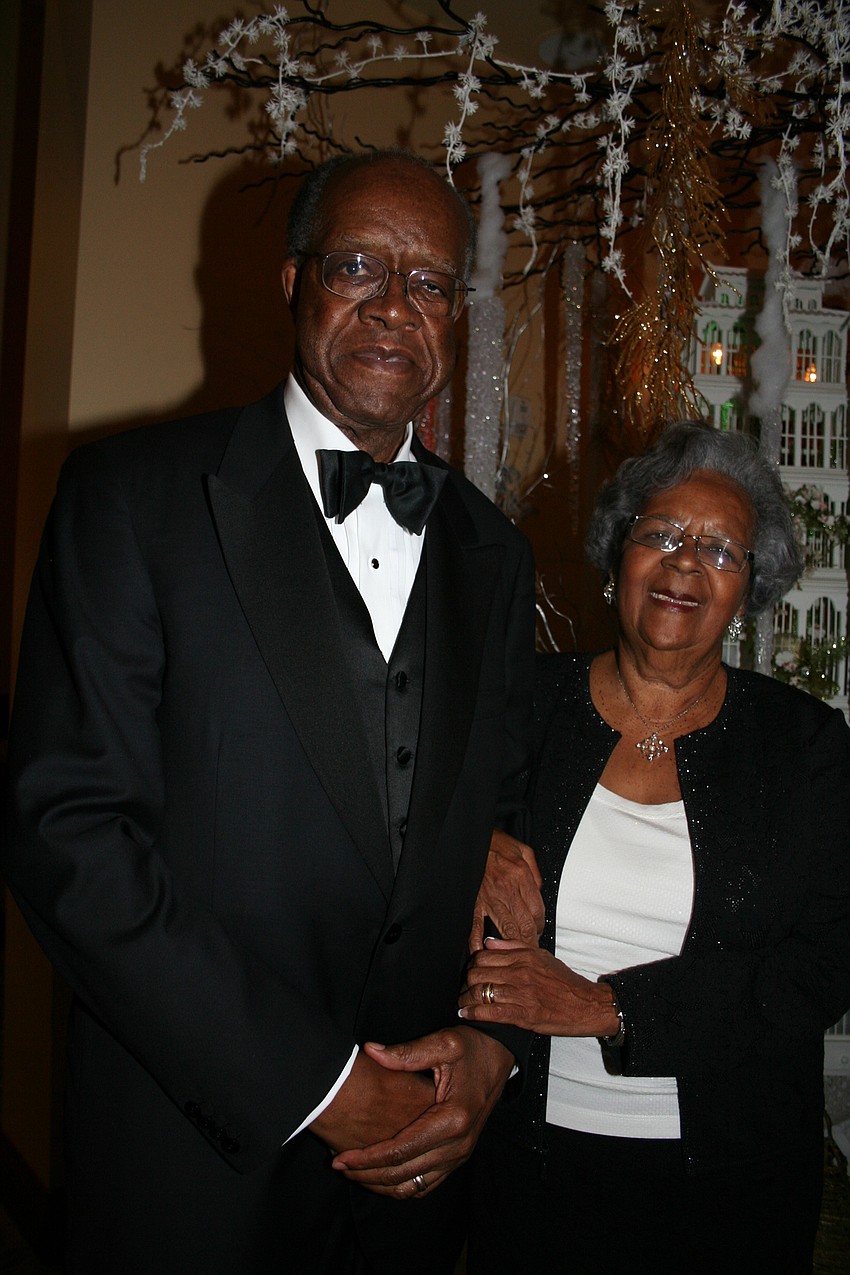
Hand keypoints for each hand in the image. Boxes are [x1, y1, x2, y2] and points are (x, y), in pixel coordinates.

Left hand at [330, 1028, 513, 1197]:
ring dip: (382, 1183)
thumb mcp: (443, 1043)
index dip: (367, 1157)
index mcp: (453, 1119)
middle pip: (405, 1173)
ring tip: (353, 1172)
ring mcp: (461, 1154)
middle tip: (336, 1165)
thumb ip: (407, 1053)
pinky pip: (427, 1183)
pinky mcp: (459, 1155)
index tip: (340, 1157)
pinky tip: (379, 1174)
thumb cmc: (472, 1047)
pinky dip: (401, 1185)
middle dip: (367, 1173)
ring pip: (415, 1185)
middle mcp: (459, 1144)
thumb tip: (371, 1051)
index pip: (401, 1150)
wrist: (500, 1054)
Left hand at [459, 938, 619, 1036]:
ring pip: (481, 992)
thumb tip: (489, 942)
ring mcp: (522, 994)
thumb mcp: (542, 956)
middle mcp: (521, 973)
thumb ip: (514, 948)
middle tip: (463, 988)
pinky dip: (474, 1013)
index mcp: (524, 957)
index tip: (469, 971)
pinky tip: (466, 1014)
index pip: (485, 955)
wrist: (588, 1005)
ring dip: (466, 999)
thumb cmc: (566, 982)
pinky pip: (491, 1012)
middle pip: (478, 973)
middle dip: (465, 982)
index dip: (472, 964)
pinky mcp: (524, 1015)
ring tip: (462, 1002)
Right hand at [469, 829, 544, 951]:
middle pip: (524, 925)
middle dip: (531, 941)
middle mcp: (507, 890)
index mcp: (521, 876)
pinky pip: (476, 926)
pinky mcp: (472, 902)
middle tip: (532, 951)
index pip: (537, 911)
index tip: (539, 931)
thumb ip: (535, 873)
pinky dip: (478, 942)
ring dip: (513, 945)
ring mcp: (488, 898)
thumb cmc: (496, 843)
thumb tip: (539, 892)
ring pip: (506, 929)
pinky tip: (483, 952)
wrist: (472, 838)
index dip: (541, 925)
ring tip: (517, 956)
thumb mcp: (524, 851)